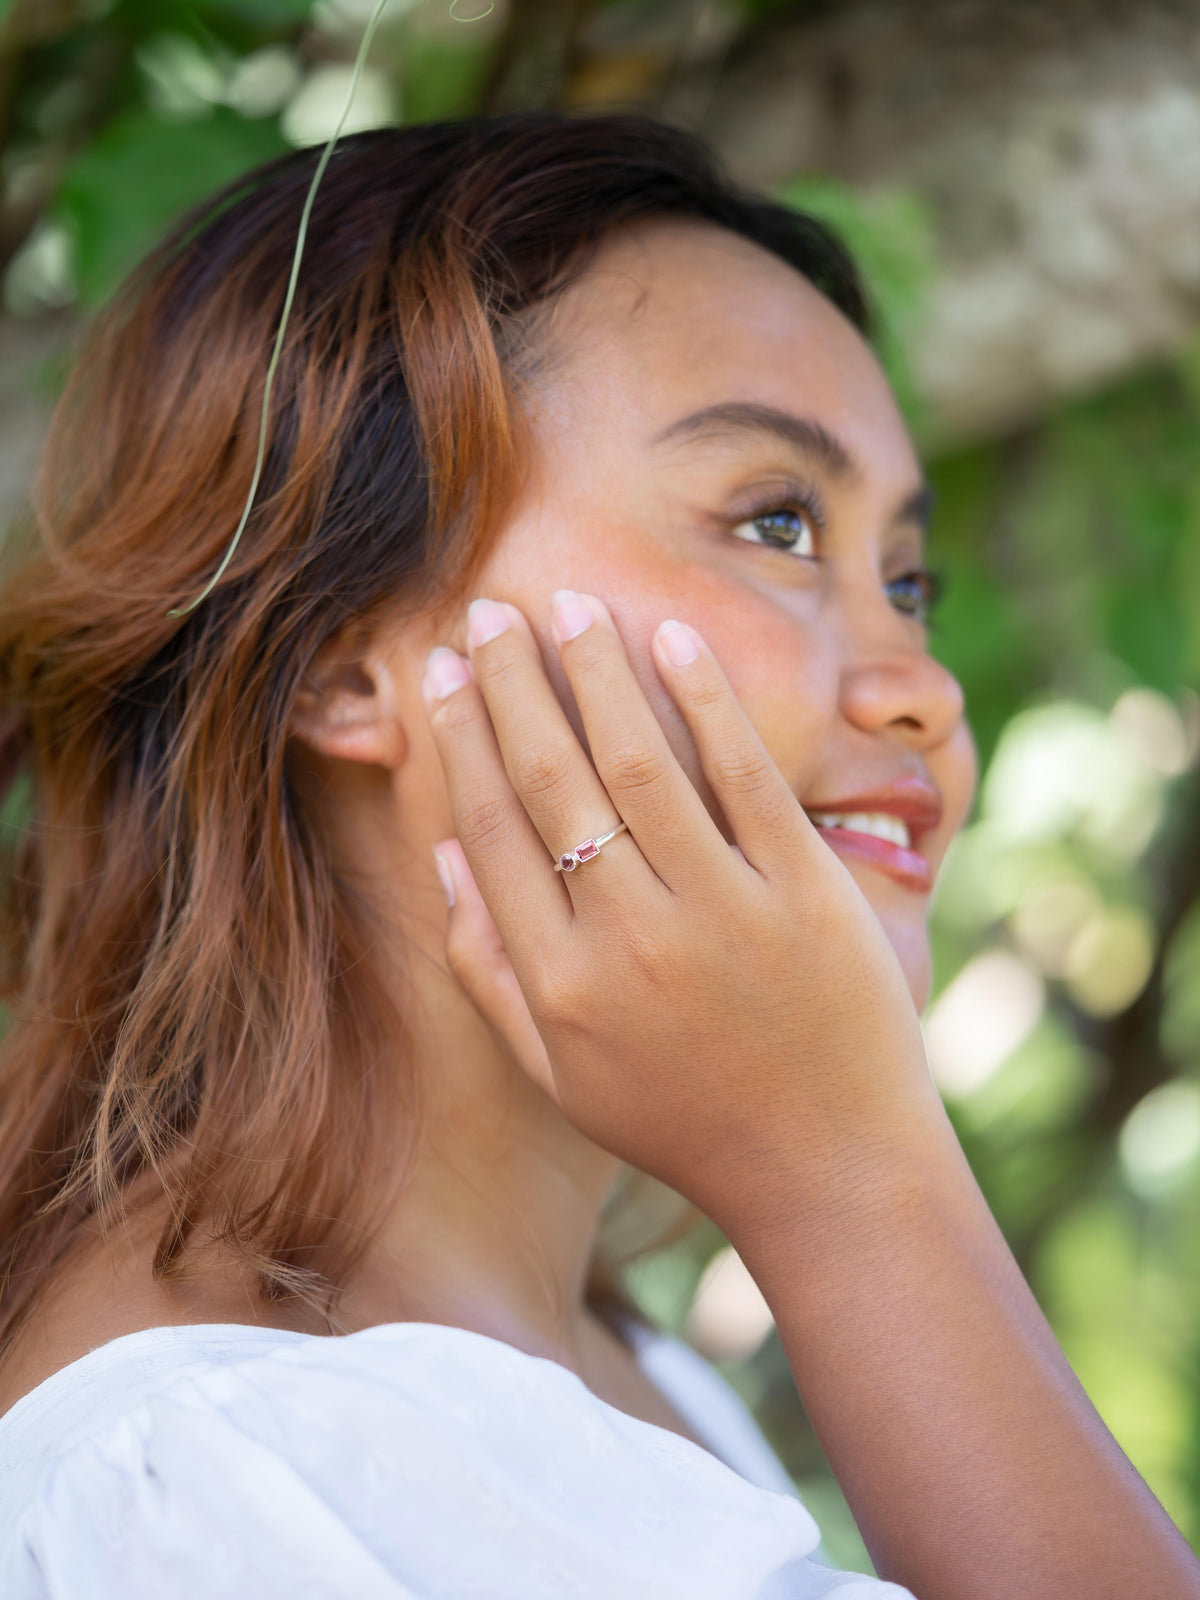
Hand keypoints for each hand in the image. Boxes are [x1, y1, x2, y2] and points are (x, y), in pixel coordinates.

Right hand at [424, 591, 938, 1233]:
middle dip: (512, 683)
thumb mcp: (563, 1073)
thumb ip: (490, 971)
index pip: (493, 829)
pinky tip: (673, 642)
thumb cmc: (686, 1122)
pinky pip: (746, 778)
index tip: (445, 671)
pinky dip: (707, 704)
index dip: (461, 738)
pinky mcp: (804, 892)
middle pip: (553, 780)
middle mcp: (628, 940)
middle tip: (490, 611)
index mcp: (560, 985)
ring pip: (640, 762)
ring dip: (596, 672)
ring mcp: (721, 911)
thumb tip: (443, 855)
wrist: (829, 1170)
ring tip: (569, 606)